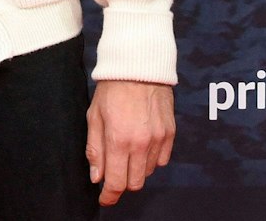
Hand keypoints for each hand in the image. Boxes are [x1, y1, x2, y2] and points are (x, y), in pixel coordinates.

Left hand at [85, 79, 173, 205]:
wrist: (139, 66)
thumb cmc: (112, 89)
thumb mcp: (94, 117)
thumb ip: (95, 149)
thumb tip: (97, 177)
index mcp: (118, 140)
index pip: (116, 182)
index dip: (109, 196)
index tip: (104, 199)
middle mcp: (141, 144)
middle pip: (134, 183)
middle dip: (122, 182)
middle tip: (113, 171)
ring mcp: (158, 140)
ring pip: (148, 173)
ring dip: (136, 169)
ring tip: (126, 150)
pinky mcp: (170, 134)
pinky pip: (161, 160)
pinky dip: (150, 159)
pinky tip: (141, 145)